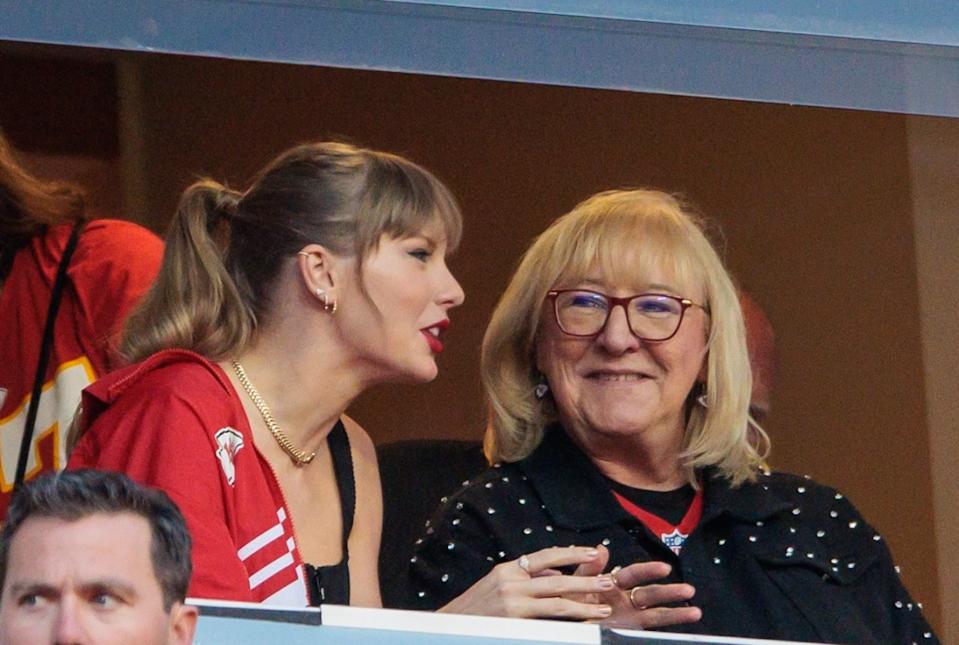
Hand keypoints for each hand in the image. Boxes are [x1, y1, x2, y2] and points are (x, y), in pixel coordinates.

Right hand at [439, 546, 616, 619]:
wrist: (447, 626)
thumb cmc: (474, 611)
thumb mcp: (495, 587)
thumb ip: (524, 580)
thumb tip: (554, 574)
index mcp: (507, 569)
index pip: (545, 556)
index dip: (571, 553)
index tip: (594, 551)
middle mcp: (511, 580)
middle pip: (558, 577)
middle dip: (586, 578)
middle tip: (609, 579)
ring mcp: (513, 600)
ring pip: (557, 600)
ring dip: (584, 603)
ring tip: (604, 607)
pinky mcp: (514, 619)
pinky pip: (548, 619)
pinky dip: (568, 621)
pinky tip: (583, 624)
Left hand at [576, 553, 700, 628]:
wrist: (560, 621)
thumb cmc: (567, 598)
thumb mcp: (574, 581)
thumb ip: (587, 568)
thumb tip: (602, 548)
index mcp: (611, 582)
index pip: (634, 574)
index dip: (648, 571)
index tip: (665, 568)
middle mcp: (624, 598)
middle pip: (650, 594)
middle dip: (669, 592)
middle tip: (688, 589)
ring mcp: (628, 616)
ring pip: (655, 613)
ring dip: (675, 612)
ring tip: (695, 612)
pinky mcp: (628, 629)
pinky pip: (649, 628)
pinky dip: (667, 624)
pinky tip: (682, 621)